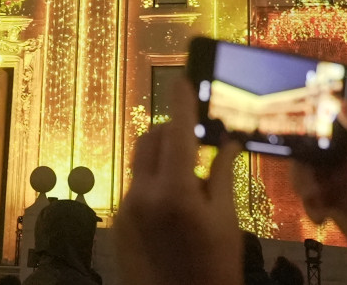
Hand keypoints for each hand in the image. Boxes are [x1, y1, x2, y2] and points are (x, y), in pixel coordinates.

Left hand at [115, 80, 242, 284]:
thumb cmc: (214, 270)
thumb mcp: (227, 221)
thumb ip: (224, 175)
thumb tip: (227, 142)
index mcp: (175, 192)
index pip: (177, 132)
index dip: (182, 102)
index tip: (184, 80)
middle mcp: (143, 195)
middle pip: (152, 140)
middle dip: (174, 131)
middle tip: (198, 137)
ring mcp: (126, 209)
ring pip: (142, 163)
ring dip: (163, 157)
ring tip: (191, 173)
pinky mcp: (118, 223)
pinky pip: (136, 188)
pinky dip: (155, 183)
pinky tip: (176, 203)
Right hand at [289, 88, 346, 273]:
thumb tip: (341, 101)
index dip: (328, 88)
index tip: (305, 90)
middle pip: (314, 126)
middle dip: (302, 141)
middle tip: (297, 152)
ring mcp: (336, 167)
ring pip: (304, 158)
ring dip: (304, 178)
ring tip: (314, 195)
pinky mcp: (326, 191)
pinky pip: (304, 185)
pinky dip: (309, 199)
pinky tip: (321, 213)